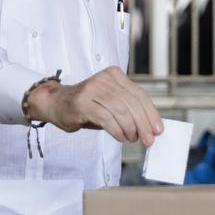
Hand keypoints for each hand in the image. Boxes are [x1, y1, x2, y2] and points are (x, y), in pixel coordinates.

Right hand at [29, 66, 163, 145]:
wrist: (56, 103)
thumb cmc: (87, 106)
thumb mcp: (110, 103)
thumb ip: (128, 109)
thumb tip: (150, 127)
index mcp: (115, 75)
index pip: (139, 94)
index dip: (151, 113)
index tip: (158, 129)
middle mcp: (104, 78)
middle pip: (131, 103)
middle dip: (143, 124)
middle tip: (148, 140)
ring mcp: (92, 89)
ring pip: (120, 110)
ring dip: (130, 129)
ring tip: (132, 139)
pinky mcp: (82, 102)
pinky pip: (106, 118)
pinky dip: (117, 130)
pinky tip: (121, 137)